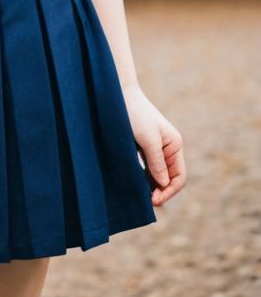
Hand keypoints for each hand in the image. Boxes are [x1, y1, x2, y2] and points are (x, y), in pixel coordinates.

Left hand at [121, 83, 185, 206]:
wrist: (118, 94)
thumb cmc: (134, 114)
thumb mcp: (148, 139)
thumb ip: (157, 162)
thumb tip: (163, 185)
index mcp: (175, 145)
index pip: (179, 177)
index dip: (168, 192)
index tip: (153, 201)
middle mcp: (168, 148)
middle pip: (169, 179)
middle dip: (160, 192)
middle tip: (144, 201)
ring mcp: (156, 148)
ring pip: (157, 175)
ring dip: (151, 186)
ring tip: (139, 195)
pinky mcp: (143, 147)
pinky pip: (147, 168)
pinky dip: (144, 177)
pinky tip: (135, 183)